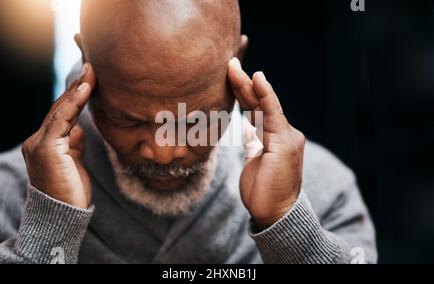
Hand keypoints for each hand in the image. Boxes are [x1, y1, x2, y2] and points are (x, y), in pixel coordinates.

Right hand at [22, 63, 95, 208]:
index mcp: (45, 143)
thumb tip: (80, 129)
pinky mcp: (46, 148)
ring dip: (77, 89)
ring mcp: (39, 143)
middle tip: (93, 66)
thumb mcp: (75, 163)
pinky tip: (86, 88)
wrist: (63, 216)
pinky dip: (74, 102)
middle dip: (78, 86)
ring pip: (61, 110)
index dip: (76, 95)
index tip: (91, 78)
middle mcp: (37, 140)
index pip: (62, 114)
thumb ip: (74, 144)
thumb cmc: (71, 192)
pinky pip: (62, 119)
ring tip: (91, 71)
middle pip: (61, 108)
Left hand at [228, 58, 305, 228]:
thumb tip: (247, 126)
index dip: (244, 91)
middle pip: (259, 104)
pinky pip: (272, 114)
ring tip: (233, 67)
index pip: (257, 109)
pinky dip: (265, 96)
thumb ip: (254, 140)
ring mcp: (288, 136)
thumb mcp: (254, 159)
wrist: (275, 213)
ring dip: (248, 85)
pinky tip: (257, 79)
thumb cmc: (263, 190)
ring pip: (263, 105)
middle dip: (243, 83)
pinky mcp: (285, 142)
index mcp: (276, 137)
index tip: (229, 75)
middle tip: (228, 63)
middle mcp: (285, 133)